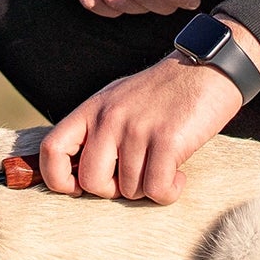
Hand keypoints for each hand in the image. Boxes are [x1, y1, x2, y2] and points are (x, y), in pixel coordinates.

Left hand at [36, 19, 259, 203]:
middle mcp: (109, 118)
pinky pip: (157, 190)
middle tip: (135, 177)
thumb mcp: (119, 100)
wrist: (207, 68)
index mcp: (92, 109)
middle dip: (114, 191)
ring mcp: (137, 129)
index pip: (52, 149)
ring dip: (148, 188)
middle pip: (91, 181)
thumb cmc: (163, 92)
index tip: (78, 187)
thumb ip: (97, 129)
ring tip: (163, 166)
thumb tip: (78, 174)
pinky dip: (169, 191)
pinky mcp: (167, 140)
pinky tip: (178, 175)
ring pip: (129, 190)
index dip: (57, 178)